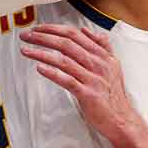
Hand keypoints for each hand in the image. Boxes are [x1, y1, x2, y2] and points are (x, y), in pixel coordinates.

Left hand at [20, 25, 138, 146]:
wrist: (122, 119)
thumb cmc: (113, 95)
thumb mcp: (113, 65)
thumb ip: (102, 46)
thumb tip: (87, 31)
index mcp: (102, 54)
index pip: (74, 34)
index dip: (54, 29)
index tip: (38, 28)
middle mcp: (98, 63)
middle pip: (66, 43)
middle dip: (43, 37)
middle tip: (26, 35)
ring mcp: (93, 78)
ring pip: (64, 60)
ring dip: (42, 53)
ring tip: (26, 50)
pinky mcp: (88, 94)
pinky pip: (67, 80)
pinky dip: (52, 73)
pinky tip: (39, 68)